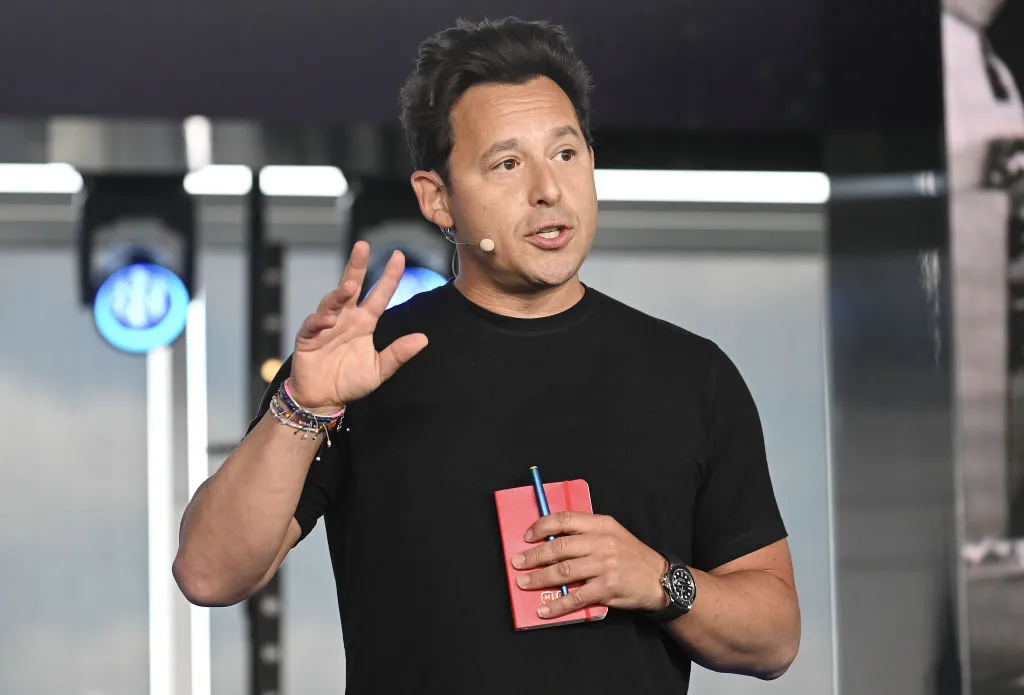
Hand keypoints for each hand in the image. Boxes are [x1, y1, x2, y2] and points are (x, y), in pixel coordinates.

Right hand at [289, 241, 428, 412]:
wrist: (323, 399)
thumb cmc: (350, 381)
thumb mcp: (379, 369)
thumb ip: (398, 354)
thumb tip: (423, 339)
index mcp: (365, 322)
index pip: (379, 294)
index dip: (389, 276)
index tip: (399, 256)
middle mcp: (346, 318)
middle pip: (352, 286)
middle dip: (356, 265)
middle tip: (363, 246)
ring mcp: (326, 325)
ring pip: (332, 303)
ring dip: (339, 294)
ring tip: (349, 287)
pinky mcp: (308, 337)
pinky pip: (313, 325)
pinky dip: (320, 320)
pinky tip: (328, 320)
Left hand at [511, 511, 668, 619]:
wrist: (660, 579)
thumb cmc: (632, 556)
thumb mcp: (613, 534)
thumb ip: (586, 534)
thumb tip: (551, 542)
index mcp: (601, 524)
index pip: (566, 519)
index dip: (542, 526)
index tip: (527, 536)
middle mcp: (602, 542)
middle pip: (559, 546)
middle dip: (534, 555)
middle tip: (517, 562)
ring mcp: (604, 565)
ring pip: (564, 571)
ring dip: (539, 578)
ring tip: (524, 583)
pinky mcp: (608, 588)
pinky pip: (576, 597)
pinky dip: (558, 605)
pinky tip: (545, 609)